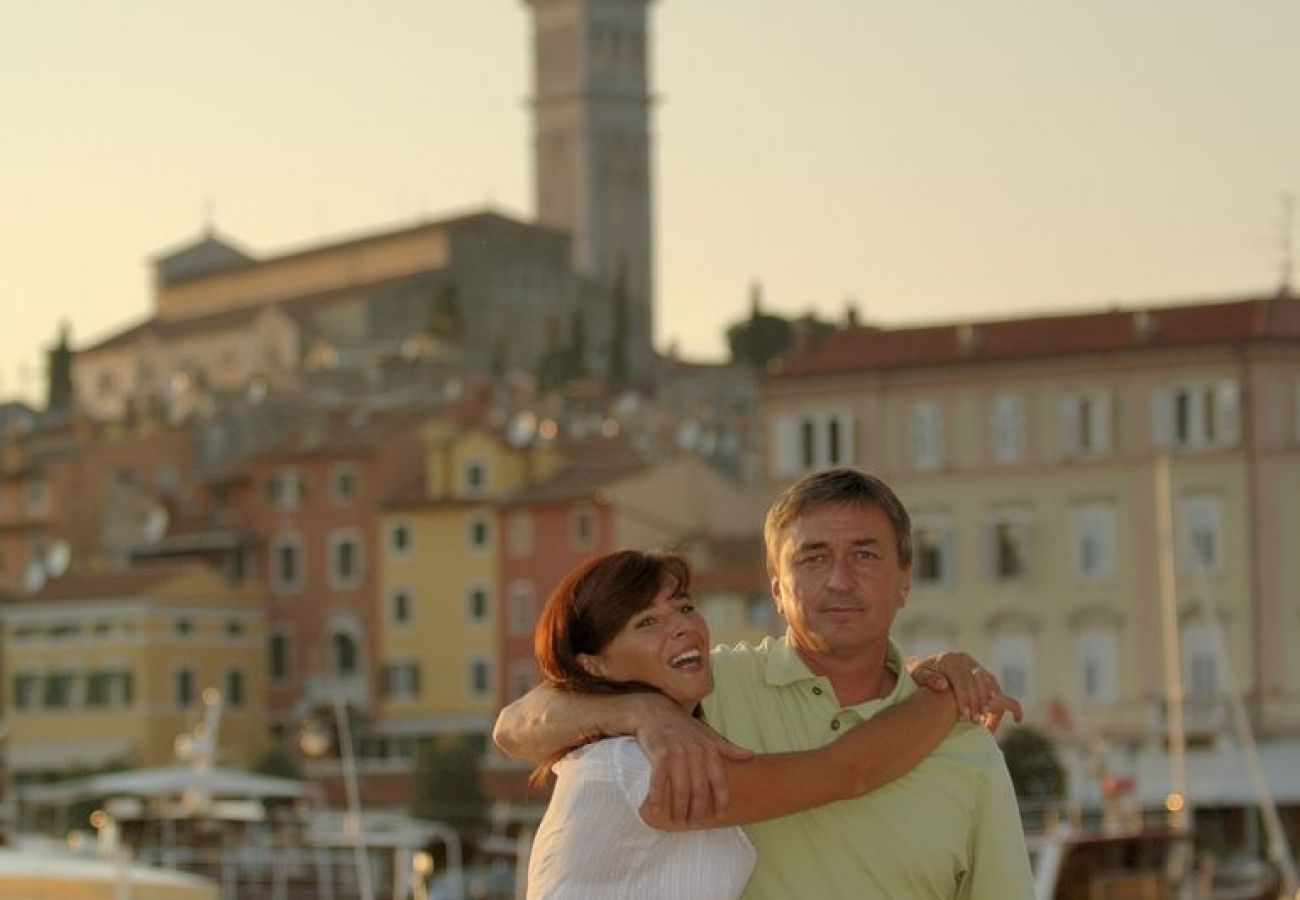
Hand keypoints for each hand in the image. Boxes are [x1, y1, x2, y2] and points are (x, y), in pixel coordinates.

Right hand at [635, 699, 752, 824]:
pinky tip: (656, 810)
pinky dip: (657, 797)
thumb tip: (751, 755)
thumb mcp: (707, 734)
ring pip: (681, 789)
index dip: (721, 800)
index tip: (720, 816)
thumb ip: (727, 747)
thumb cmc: (683, 726)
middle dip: (697, 810)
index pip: (720, 781)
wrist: (655, 711)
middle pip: (699, 790)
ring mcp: (677, 753)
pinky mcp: (659, 754)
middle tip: (693, 823)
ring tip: (678, 821)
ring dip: (679, 809)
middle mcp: (696, 752)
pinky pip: (659, 781)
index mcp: (710, 749)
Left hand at [910, 651, 1020, 726]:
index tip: (965, 716)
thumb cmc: (916, 674)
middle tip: (975, 721)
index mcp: (946, 659)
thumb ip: (928, 678)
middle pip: (974, 681)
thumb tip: (943, 684)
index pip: (960, 679)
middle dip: (976, 702)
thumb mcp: (917, 675)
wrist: (921, 665)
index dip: (964, 698)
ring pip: (984, 680)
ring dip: (986, 699)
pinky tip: (992, 707)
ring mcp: (971, 662)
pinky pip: (989, 679)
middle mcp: (961, 658)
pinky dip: (992, 692)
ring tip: (984, 717)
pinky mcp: (977, 668)